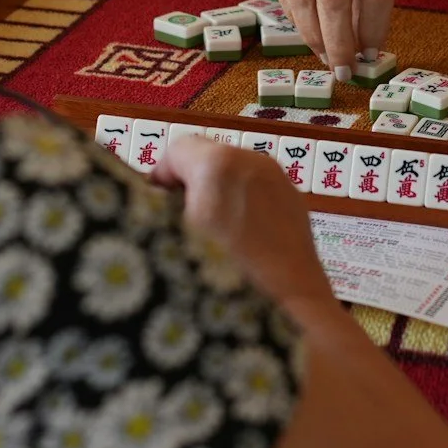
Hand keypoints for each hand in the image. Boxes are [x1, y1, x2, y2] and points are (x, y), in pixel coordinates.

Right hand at [156, 133, 333, 310]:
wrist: (288, 298)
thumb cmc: (226, 274)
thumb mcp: (176, 237)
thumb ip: (162, 204)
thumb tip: (156, 194)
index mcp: (217, 164)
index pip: (176, 149)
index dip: (161, 176)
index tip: (157, 204)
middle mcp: (251, 159)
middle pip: (206, 156)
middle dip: (191, 183)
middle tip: (183, 221)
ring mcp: (276, 175)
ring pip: (233, 170)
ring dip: (218, 191)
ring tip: (214, 233)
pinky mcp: (292, 194)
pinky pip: (256, 185)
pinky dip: (243, 200)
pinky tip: (242, 236)